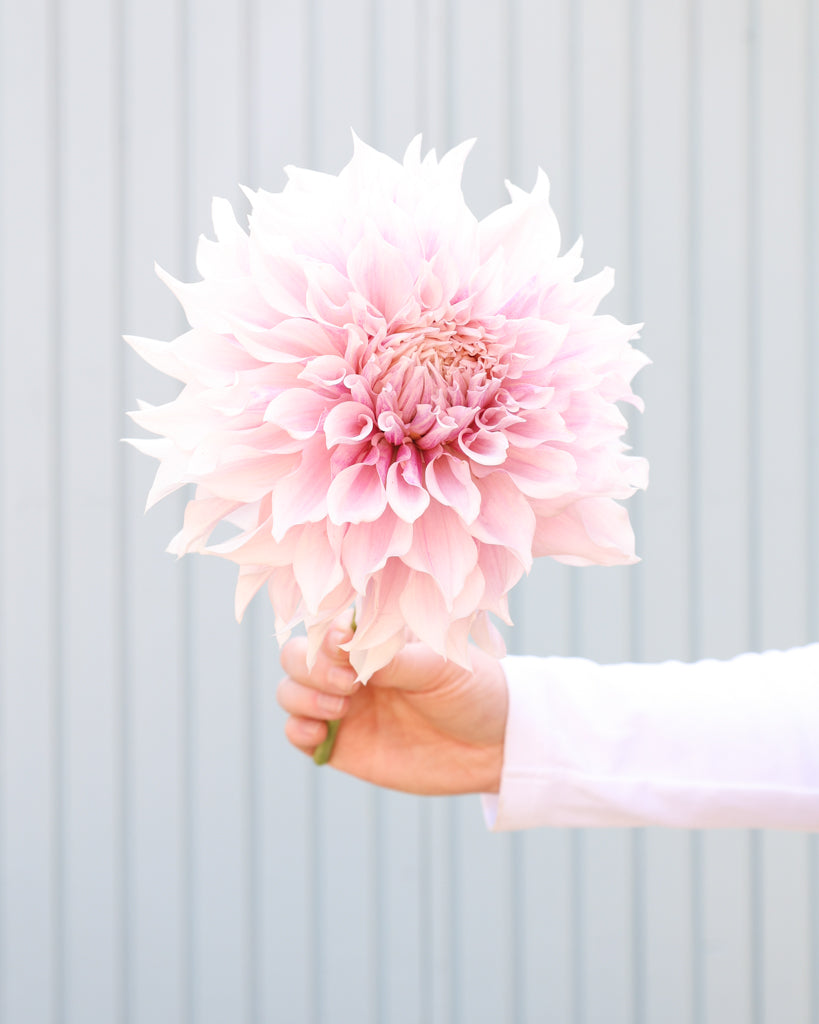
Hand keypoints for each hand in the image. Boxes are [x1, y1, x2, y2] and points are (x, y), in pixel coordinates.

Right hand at [277, 624, 508, 794]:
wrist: (494, 745)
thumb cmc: (471, 690)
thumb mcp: (439, 666)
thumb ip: (392, 658)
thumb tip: (346, 648)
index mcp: (372, 639)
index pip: (325, 624)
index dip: (324, 633)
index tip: (343, 643)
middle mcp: (349, 669)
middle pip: (296, 656)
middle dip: (311, 667)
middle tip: (349, 683)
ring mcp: (343, 707)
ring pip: (290, 692)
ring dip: (303, 697)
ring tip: (342, 709)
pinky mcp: (341, 745)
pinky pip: (296, 734)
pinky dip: (297, 730)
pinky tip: (323, 733)